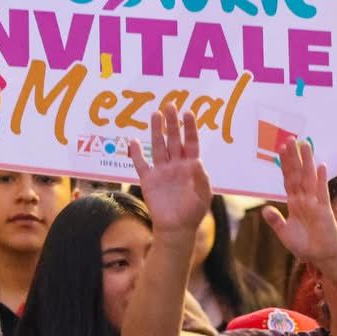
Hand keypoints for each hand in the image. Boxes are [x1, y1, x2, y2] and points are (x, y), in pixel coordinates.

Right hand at [130, 104, 212, 233]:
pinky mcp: (148, 180)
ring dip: (156, 131)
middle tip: (170, 105)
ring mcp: (161, 171)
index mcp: (191, 167)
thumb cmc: (192, 213)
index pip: (191, 143)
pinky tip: (133, 141)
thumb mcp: (203, 196)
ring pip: (158, 146)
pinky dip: (136, 153)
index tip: (188, 113)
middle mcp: (176, 165)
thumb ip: (201, 178)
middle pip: (174, 139)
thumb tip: (196, 161)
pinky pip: (140, 163)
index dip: (190, 128)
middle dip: (172, 123)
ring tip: (155, 114)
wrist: (176, 228)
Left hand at [262, 140, 336, 277]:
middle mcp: (304, 199)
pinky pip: (322, 192)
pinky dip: (321, 179)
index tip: (281, 149)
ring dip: (307, 161)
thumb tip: (264, 209)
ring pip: (309, 178)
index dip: (284, 165)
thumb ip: (275, 221)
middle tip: (291, 138)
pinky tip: (320, 166)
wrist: (321, 255)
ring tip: (306, 144)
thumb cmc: (304, 245)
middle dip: (294, 157)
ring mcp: (315, 202)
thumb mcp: (284, 233)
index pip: (288, 179)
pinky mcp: (324, 209)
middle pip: (298, 174)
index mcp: (294, 203)